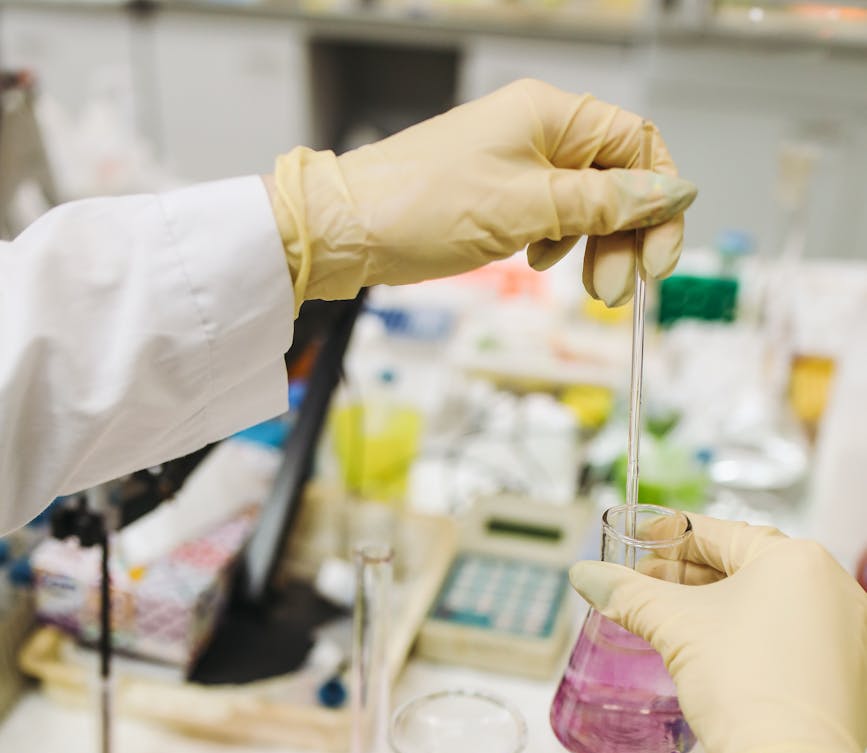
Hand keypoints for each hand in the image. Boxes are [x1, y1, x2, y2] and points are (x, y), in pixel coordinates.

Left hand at [268, 79, 696, 313]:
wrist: (350, 230)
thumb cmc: (423, 208)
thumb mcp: (529, 209)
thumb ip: (604, 202)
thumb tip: (669, 193)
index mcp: (552, 115)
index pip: (638, 145)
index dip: (660, 200)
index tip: (660, 256)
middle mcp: (539, 131)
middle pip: (617, 179)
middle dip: (626, 236)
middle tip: (614, 290)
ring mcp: (518, 163)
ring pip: (586, 203)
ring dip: (595, 247)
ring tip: (582, 285)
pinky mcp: (498, 195)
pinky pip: (551, 217)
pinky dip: (558, 244)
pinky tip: (537, 260)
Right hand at [568, 514, 866, 752]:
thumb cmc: (745, 686)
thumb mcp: (676, 628)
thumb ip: (627, 594)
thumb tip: (587, 575)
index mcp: (799, 560)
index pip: (724, 533)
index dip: (674, 535)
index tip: (644, 541)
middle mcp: (834, 588)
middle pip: (748, 568)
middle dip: (692, 576)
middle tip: (648, 585)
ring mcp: (847, 632)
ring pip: (770, 605)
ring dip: (721, 607)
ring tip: (674, 620)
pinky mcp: (845, 673)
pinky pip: (790, 637)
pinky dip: (750, 636)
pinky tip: (716, 653)